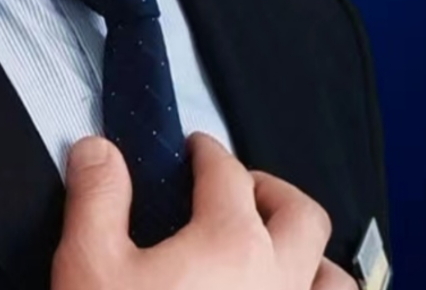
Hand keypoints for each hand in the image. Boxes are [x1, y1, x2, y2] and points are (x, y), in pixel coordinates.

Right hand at [51, 132, 355, 289]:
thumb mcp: (89, 266)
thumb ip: (97, 197)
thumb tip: (98, 150)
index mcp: (230, 243)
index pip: (226, 173)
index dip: (208, 152)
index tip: (196, 149)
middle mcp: (280, 282)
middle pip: (299, 214)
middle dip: (268, 188)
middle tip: (237, 188)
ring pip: (336, 280)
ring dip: (310, 257)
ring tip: (277, 255)